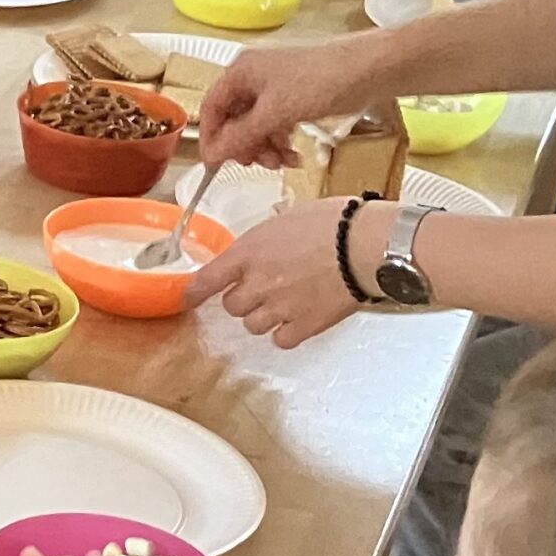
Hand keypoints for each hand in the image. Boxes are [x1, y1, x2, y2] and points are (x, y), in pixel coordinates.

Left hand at [185, 198, 376, 348]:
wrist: (366, 246)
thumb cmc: (335, 222)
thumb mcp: (291, 216)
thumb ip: (268, 236)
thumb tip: (267, 243)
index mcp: (250, 252)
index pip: (208, 279)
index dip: (194, 292)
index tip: (189, 298)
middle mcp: (259, 283)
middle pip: (232, 307)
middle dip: (242, 299)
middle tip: (261, 288)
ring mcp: (280, 308)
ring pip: (253, 326)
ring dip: (263, 316)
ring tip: (284, 301)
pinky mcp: (304, 326)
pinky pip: (281, 339)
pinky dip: (285, 332)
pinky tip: (298, 318)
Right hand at [197, 42, 370, 167]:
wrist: (365, 71)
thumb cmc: (318, 81)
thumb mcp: (274, 113)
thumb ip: (240, 136)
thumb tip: (211, 156)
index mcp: (241, 72)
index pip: (211, 109)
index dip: (212, 139)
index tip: (217, 165)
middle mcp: (253, 78)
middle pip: (233, 121)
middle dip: (245, 147)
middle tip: (260, 164)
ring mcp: (274, 89)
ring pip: (255, 128)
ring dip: (265, 150)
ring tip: (283, 162)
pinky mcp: (293, 100)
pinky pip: (275, 127)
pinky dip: (280, 144)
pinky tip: (293, 156)